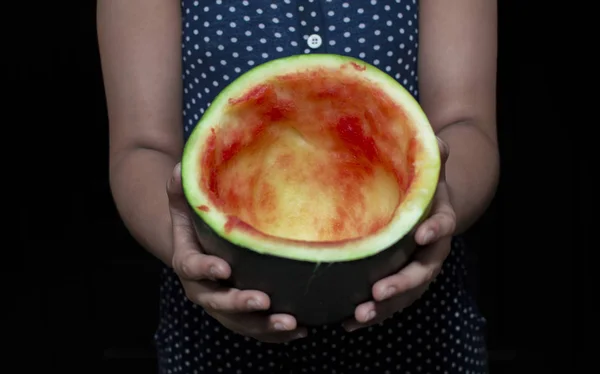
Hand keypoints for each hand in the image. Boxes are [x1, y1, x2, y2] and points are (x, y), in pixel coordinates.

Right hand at [166, 163, 307, 342]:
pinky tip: (301, 329)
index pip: (191, 267)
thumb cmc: (195, 223)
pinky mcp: (240, 314)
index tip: (224, 268)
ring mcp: (222, 305)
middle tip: (263, 301)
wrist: (197, 248)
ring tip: (291, 323)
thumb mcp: (185, 203)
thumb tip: (180, 166)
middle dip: (240, 304)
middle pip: (218, 303)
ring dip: (264, 326)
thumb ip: (183, 188)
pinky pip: (256, 328)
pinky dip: (276, 333)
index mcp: (188, 261)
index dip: (206, 269)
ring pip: (240, 322)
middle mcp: (204, 289)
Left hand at [343, 137, 455, 330]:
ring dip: (383, 308)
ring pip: (404, 295)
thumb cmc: (420, 187)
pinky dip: (369, 313)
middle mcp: (430, 252)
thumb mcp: (425, 169)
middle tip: (378, 292)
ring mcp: (414, 271)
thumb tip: (436, 138)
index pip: (442, 225)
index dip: (434, 230)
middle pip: (422, 272)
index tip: (420, 234)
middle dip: (400, 284)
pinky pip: (387, 302)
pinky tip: (346, 322)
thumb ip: (428, 157)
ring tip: (359, 315)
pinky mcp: (397, 282)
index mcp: (439, 221)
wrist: (426, 209)